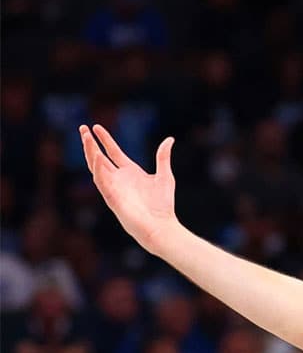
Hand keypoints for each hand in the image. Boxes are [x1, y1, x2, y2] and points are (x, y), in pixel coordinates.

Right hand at [79, 125, 179, 255]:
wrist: (161, 226)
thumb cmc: (163, 205)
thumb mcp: (165, 176)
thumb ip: (163, 157)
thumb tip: (169, 139)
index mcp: (130, 172)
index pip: (113, 152)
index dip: (105, 139)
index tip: (96, 126)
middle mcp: (119, 179)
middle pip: (100, 157)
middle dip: (90, 143)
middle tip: (82, 128)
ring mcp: (113, 188)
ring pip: (96, 167)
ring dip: (90, 152)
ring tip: (86, 138)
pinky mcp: (111, 198)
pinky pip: (101, 182)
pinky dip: (98, 169)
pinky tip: (96, 157)